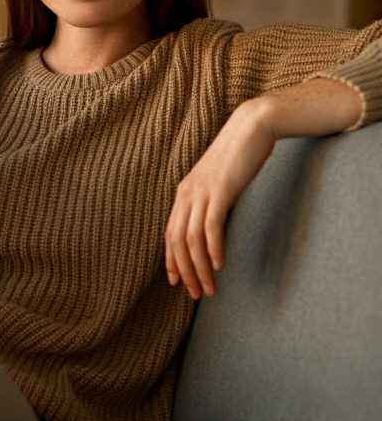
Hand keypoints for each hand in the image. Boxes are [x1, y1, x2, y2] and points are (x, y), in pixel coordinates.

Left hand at [165, 100, 275, 299]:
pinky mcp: (220, 190)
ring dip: (200, 267)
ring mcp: (202, 191)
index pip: (170, 233)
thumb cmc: (238, 157)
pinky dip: (213, 248)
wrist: (251, 127)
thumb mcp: (219, 183)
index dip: (171, 260)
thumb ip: (211, 202)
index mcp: (183, 193)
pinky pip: (211, 225)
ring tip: (210, 289)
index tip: (176, 282)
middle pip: (177, 241)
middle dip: (185, 271)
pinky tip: (219, 265)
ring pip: (192, 238)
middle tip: (196, 294)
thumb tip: (212, 226)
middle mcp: (187, 193)